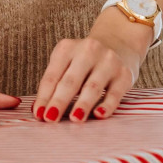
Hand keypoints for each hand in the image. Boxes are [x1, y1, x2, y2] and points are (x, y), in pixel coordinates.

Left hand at [34, 11, 149, 122]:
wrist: (119, 43)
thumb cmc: (85, 60)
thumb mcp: (67, 62)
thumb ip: (56, 82)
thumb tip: (39, 110)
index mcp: (67, 48)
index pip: (52, 76)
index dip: (44, 96)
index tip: (38, 114)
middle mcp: (87, 51)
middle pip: (70, 81)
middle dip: (59, 101)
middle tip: (50, 118)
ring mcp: (107, 61)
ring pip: (92, 87)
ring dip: (82, 104)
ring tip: (74, 119)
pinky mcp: (124, 74)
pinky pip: (115, 93)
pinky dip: (107, 105)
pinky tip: (99, 115)